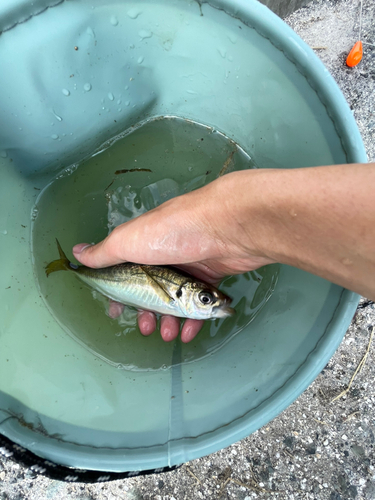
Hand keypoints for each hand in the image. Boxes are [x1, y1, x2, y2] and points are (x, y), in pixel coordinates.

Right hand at [73, 172, 273, 341]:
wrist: (225, 226)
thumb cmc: (172, 231)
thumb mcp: (129, 240)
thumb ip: (104, 252)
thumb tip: (77, 253)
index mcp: (143, 246)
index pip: (125, 273)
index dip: (120, 295)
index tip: (118, 313)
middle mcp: (165, 256)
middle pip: (152, 291)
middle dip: (147, 313)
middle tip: (148, 328)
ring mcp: (190, 266)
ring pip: (176, 300)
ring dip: (170, 321)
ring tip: (169, 335)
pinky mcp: (212, 276)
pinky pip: (199, 304)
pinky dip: (193, 320)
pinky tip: (189, 331)